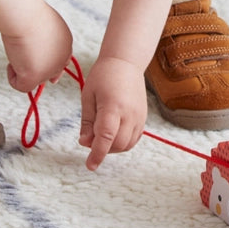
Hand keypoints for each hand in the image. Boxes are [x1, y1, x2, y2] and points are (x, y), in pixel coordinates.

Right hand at [1, 3, 72, 92]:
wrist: (26, 17)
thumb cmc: (31, 14)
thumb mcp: (44, 24)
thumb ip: (45, 37)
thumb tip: (34, 51)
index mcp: (66, 44)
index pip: (62, 61)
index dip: (49, 64)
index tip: (37, 64)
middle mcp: (62, 59)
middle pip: (49, 73)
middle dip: (36, 67)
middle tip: (23, 53)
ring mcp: (49, 70)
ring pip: (34, 80)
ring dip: (23, 68)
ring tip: (18, 51)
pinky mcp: (34, 77)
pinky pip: (21, 86)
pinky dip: (12, 77)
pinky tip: (11, 63)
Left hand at [79, 56, 147, 170]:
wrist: (125, 62)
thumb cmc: (104, 75)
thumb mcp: (88, 96)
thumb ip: (87, 122)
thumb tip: (85, 143)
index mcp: (113, 106)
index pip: (106, 137)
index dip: (97, 154)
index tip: (90, 165)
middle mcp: (129, 113)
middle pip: (117, 144)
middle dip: (102, 149)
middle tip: (90, 138)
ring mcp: (139, 116)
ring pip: (127, 145)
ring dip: (113, 147)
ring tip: (101, 135)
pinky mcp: (143, 117)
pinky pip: (134, 139)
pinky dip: (123, 142)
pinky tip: (113, 134)